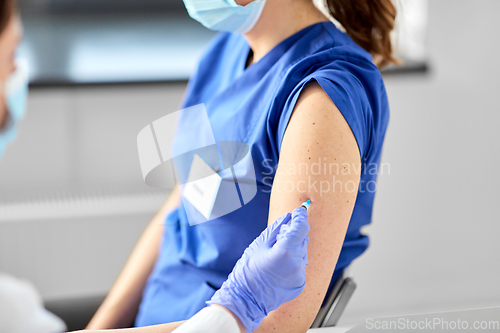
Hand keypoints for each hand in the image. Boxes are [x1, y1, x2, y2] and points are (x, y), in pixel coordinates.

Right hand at [208, 206, 309, 331]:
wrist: (245, 300)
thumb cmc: (247, 272)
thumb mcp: (258, 245)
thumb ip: (276, 229)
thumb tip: (288, 218)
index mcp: (286, 251)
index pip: (301, 227)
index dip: (300, 216)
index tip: (299, 211)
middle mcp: (297, 263)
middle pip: (302, 239)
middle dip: (293, 234)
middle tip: (278, 237)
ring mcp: (299, 275)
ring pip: (301, 253)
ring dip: (293, 249)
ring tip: (275, 255)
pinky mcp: (299, 284)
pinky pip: (300, 266)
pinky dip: (292, 262)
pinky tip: (278, 267)